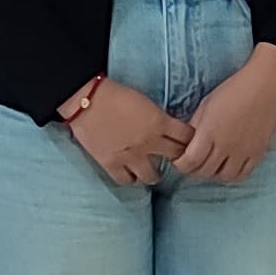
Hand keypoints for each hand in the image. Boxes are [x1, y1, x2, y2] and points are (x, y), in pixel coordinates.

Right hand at [62, 77, 190, 187]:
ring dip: (153, 173)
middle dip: (177, 156)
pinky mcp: (112, 163)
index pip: (187, 136)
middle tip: (172, 156)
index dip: (189, 139)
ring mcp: (131, 155)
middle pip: (175, 156)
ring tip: (150, 169)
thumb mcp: (145, 101)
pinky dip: (129, 178)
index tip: (186, 140)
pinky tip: (130, 172)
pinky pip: (126, 180)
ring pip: (152, 176)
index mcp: (159, 121)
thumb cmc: (114, 94)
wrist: (86, 100)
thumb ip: (158, 117)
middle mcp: (149, 141)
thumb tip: (166, 128)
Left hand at [176, 54, 275, 185]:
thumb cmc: (233, 91)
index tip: (180, 161)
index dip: (181, 165)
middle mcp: (225, 146)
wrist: (263, 86)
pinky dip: (233, 174)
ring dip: (214, 174)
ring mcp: (243, 151)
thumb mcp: (205, 105)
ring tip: (211, 166)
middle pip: (205, 172)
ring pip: (223, 177)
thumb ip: (195, 127)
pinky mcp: (257, 153)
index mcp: (209, 132)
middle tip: (193, 163)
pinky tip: (228, 166)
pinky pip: (243, 174)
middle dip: (194, 169)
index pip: (190, 161)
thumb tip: (187, 143)